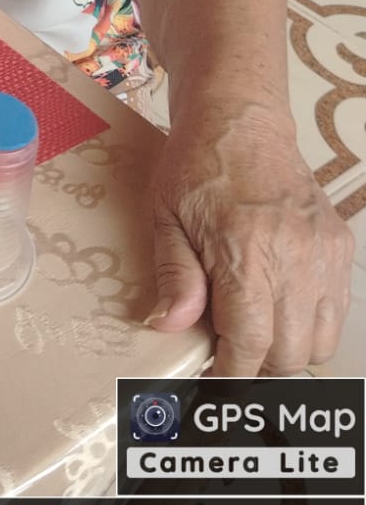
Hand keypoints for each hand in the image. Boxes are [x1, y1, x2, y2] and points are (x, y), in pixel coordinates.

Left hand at [146, 99, 353, 374]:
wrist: (241, 121)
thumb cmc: (195, 165)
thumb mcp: (165, 217)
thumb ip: (174, 275)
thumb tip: (169, 326)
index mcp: (246, 252)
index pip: (250, 344)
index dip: (231, 375)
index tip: (214, 383)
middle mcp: (294, 257)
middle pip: (290, 354)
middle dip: (258, 368)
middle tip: (229, 357)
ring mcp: (324, 253)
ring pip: (319, 341)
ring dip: (288, 351)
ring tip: (255, 334)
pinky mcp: (340, 247)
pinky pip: (337, 311)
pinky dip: (311, 324)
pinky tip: (279, 309)